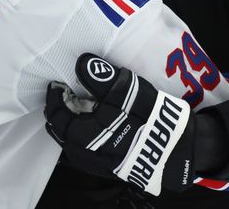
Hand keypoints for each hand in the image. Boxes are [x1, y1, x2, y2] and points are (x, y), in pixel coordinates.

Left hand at [45, 53, 195, 195]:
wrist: (174, 149)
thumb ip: (100, 76)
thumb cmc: (148, 117)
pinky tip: (92, 127)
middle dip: (59, 113)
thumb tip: (81, 62)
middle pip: (61, 132)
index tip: (56, 85)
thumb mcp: (125, 91)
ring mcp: (96, 164)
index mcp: (82, 134)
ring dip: (70, 126)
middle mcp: (84, 153)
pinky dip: (82, 137)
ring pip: (71, 144)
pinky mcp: (109, 167)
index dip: (54, 97)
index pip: (57, 115)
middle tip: (63, 96)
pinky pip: (85, 152)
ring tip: (76, 110)